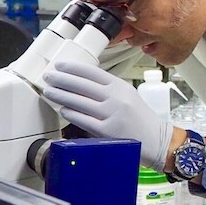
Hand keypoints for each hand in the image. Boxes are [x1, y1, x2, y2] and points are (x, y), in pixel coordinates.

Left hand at [41, 60, 172, 169]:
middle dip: (62, 79)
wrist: (157, 139)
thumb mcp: (128, 95)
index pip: (92, 72)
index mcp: (120, 86)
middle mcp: (116, 98)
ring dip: (61, 95)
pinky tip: (63, 109)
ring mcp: (111, 114)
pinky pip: (84, 120)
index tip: (59, 66)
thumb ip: (108, 88)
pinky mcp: (107, 131)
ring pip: (79, 101)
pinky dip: (71, 113)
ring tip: (49, 91)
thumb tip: (81, 81)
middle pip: (82, 85)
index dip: (73, 68)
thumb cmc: (141, 118)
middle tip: (48, 77)